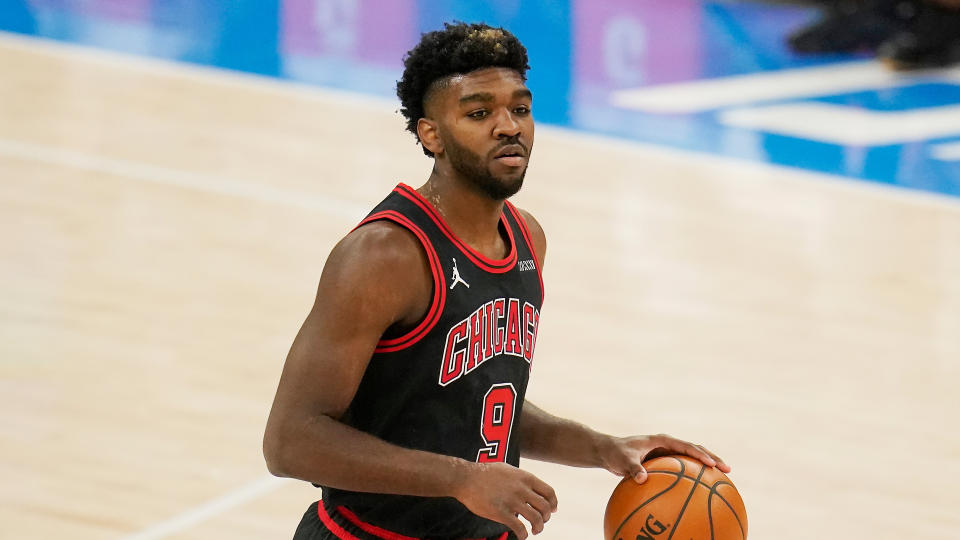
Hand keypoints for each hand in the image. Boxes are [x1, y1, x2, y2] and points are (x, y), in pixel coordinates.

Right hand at [452, 462, 557, 539]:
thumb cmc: (484, 473)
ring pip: (536, 519)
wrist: (466, 478)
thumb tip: (530, 486)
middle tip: (542, 522)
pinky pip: (519, 528)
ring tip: (534, 531)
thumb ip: (521, 478)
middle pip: (545, 507)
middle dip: (546, 517)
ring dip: (538, 528)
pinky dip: (524, 535)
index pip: (549, 492)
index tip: (553, 509)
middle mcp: (521, 489)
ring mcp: (512, 501)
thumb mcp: (508, 469)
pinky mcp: (501, 513)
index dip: (553, 503)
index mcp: (525, 477)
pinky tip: (522, 536)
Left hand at [598, 433, 730, 483]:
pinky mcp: (665, 461)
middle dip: (712, 458)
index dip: (700, 455)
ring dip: (707, 466)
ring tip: (723, 481)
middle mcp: (668, 444)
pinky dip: (693, 477)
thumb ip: (633, 468)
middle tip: (728, 470)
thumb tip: (642, 479)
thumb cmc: (615, 454)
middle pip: (696, 449)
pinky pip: (683, 469)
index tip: (712, 465)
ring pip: (692, 458)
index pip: (686, 446)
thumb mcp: (622, 460)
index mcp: (662, 440)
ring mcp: (667, 452)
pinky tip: (699, 493)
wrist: (608, 451)